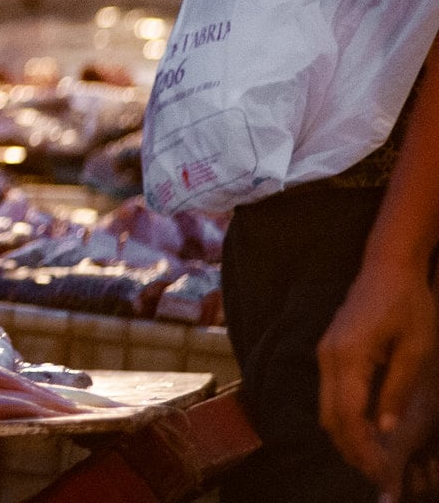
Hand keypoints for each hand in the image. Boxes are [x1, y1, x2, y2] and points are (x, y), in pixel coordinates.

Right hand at [319, 261, 438, 487]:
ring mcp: (324, 354)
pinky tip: (364, 431)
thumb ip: (397, 390)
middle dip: (350, 449)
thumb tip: (384, 430)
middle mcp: (328, 357)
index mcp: (349, 356)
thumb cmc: (409, 304)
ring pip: (325, 407)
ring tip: (372, 459)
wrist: (387, 267)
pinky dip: (343, 418)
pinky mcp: (329, 352)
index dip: (362, 447)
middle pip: (328, 416)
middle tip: (377, 475)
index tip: (380, 471)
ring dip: (345, 437)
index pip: (347, 414)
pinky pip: (329, 394)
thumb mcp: (416, 349)